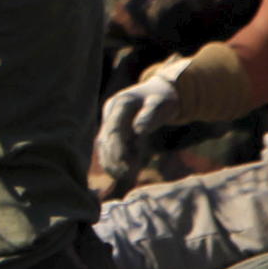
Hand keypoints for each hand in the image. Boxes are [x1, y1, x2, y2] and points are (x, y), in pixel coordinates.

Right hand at [96, 64, 184, 187]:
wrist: (159, 92)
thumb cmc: (163, 99)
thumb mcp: (161, 104)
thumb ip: (149, 116)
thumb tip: (138, 130)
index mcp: (121, 103)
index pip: (114, 129)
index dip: (117, 148)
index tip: (125, 165)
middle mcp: (111, 112)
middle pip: (106, 139)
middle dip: (115, 159)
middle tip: (126, 176)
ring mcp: (109, 120)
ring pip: (105, 145)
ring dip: (113, 162)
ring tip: (127, 176)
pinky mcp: (112, 129)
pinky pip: (108, 147)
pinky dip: (115, 160)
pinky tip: (124, 172)